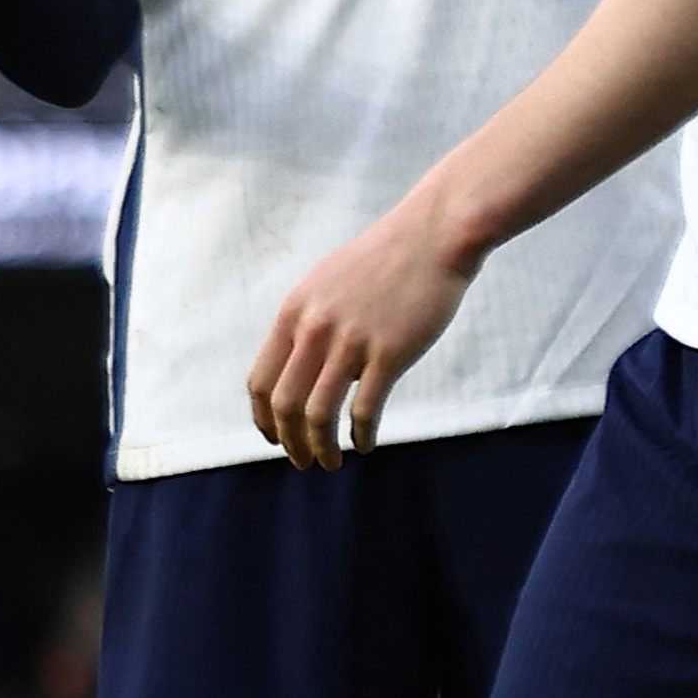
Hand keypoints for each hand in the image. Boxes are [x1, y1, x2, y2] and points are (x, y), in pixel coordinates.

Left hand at [248, 188, 478, 468]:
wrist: (435, 235)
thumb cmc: (387, 258)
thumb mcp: (329, 282)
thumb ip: (309, 321)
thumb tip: (301, 364)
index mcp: (295, 313)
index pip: (262, 380)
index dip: (264, 418)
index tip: (275, 438)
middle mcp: (316, 329)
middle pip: (286, 404)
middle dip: (289, 442)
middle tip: (301, 461)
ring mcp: (352, 341)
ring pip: (320, 413)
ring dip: (320, 447)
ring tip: (331, 462)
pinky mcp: (390, 352)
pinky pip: (366, 407)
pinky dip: (361, 434)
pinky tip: (366, 444)